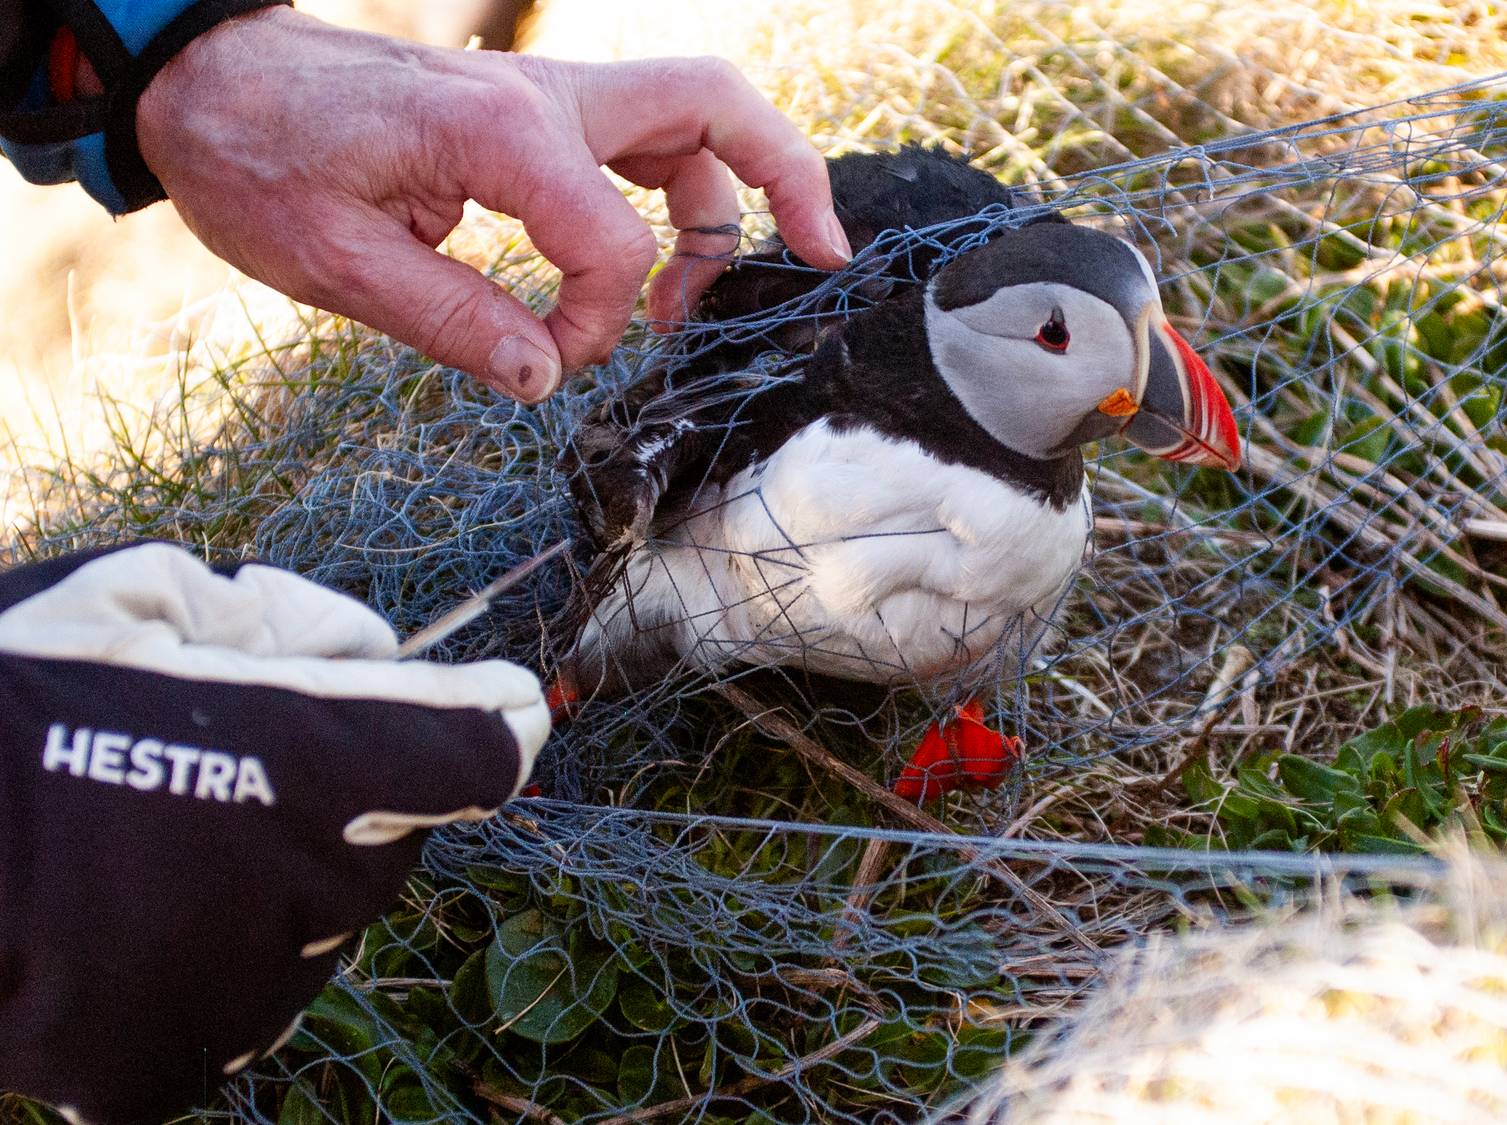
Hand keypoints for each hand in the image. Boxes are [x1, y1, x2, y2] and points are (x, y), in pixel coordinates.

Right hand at [0, 543, 549, 1123]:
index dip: (489, 722)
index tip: (504, 706)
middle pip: (389, 841)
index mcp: (308, 765)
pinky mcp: (171, 1064)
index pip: (474, 752)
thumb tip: (377, 646)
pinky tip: (120, 917)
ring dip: (274, 883)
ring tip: (148, 842)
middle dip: (349, 799)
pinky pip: (235, 998)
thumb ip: (284, 615)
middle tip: (238, 764)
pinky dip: (204, 958)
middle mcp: (302, 890)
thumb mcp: (132, 598)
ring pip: (317, 926)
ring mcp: (241, 991)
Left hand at [132, 8, 849, 402]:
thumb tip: (545, 378)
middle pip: (716, 106)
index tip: (551, 363)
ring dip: (721, 202)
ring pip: (689, 119)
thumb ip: (455, 321)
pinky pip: (638, 136)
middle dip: (786, 179)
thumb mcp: (333, 262)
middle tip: (824, 255)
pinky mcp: (531, 110)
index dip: (599, 324)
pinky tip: (644, 259)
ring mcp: (544, 93)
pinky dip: (669, 191)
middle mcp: (543, 96)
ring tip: (692, 296)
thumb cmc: (255, 158)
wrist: (204, 78)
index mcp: (502, 133)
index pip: (612, 243)